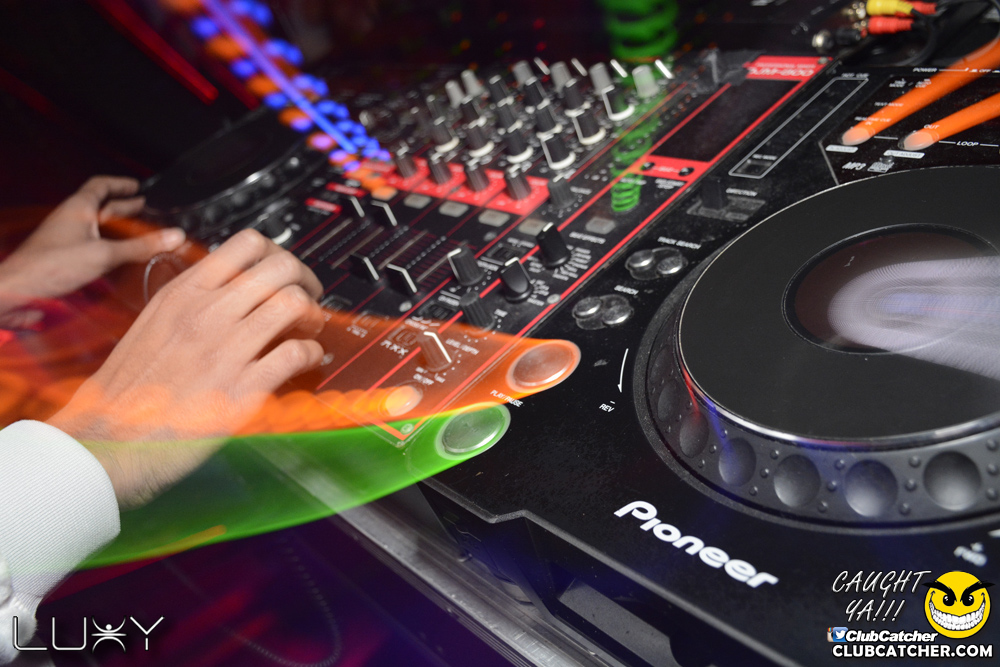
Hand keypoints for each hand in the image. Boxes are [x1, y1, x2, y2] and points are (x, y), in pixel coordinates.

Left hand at [0, 176, 185, 314]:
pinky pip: (92, 247)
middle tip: (144, 208)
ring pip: (97, 229)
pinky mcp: (65, 260)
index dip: (120, 184)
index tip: (137, 186)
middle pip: (101, 207)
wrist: (18, 291)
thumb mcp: (104, 253)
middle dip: (124, 207)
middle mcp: (71, 221)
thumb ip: (140, 246)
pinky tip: (120, 257)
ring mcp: (67, 240)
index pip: (100, 185)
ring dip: (118, 229)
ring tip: (138, 232)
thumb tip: (174, 236)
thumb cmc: (51, 266)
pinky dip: (109, 248)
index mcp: (77, 208)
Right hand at [47, 229, 325, 507]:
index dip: (278, 254)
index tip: (284, 272)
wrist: (106, 439)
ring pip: (294, 303)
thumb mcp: (152, 324)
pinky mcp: (242, 388)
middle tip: (307, 298)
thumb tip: (227, 292)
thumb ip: (191, 302)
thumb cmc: (124, 391)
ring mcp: (226, 349)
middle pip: (281, 267)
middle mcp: (207, 314)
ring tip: (308, 329)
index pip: (247, 244)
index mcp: (183, 294)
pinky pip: (296, 354)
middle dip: (304, 280)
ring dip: (312, 314)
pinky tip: (306, 360)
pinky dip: (311, 353)